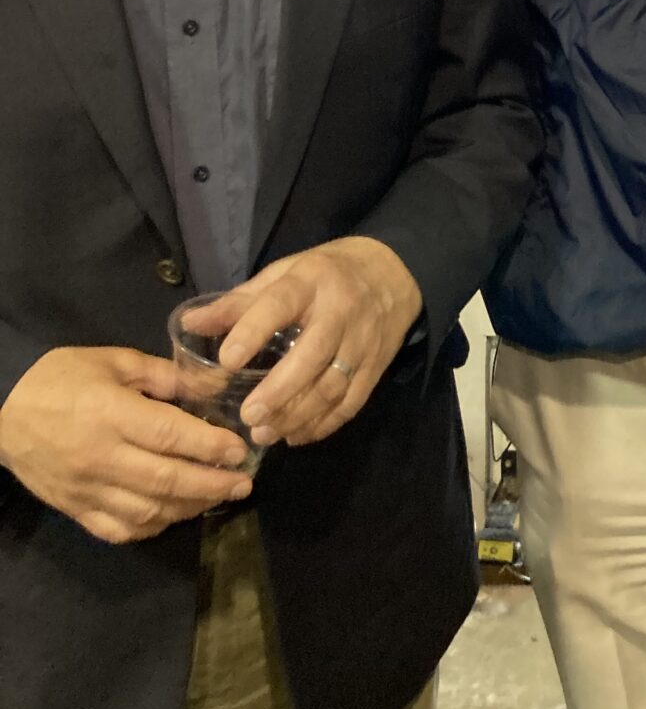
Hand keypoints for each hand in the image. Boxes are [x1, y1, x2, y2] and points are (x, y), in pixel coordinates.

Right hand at [0, 347, 251, 542]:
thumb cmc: (60, 377)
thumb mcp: (114, 361)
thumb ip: (164, 376)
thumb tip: (212, 387)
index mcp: (111, 415)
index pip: (171, 436)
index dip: (211, 447)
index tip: (240, 450)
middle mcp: (101, 457)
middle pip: (166, 480)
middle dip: (212, 484)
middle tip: (243, 483)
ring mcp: (86, 489)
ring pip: (147, 511)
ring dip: (188, 508)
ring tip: (217, 497)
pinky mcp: (73, 509)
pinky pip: (118, 530)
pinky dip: (151, 527)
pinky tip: (172, 515)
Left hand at [184, 237, 422, 450]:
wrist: (393, 273)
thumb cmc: (325, 274)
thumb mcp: (283, 274)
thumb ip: (239, 302)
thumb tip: (189, 323)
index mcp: (309, 282)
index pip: (280, 304)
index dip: (253, 331)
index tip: (226, 362)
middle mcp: (339, 311)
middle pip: (312, 355)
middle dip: (279, 390)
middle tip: (248, 417)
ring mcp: (362, 341)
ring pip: (332, 385)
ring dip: (298, 415)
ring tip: (265, 434)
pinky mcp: (377, 365)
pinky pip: (352, 401)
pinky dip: (325, 424)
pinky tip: (297, 436)